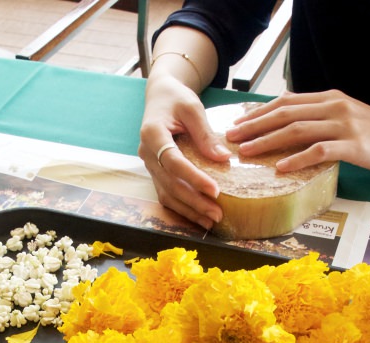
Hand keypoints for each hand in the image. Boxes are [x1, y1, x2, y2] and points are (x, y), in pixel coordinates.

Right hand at [138, 75, 229, 229]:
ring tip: (211, 220)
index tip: (215, 190)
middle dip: (194, 201)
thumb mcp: (193, 108)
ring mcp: (149, 165)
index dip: (194, 178)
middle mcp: (146, 153)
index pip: (173, 162)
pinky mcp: (155, 172)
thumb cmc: (176, 98)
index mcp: (152, 133)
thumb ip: (206, 134)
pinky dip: (182, 207)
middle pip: (170, 184)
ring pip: (166, 194)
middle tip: (217, 213)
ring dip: (188, 210)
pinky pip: (166, 194)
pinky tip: (199, 216)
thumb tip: (223, 158)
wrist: (159, 96)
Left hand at [226, 90, 369, 174]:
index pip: (286, 102)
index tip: (237, 123)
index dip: (259, 112)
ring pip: (297, 130)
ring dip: (268, 141)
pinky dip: (297, 158)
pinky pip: (319, 151)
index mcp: (329, 99)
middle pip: (286, 113)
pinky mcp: (353, 146)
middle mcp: (333, 107)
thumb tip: (289, 122)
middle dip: (255, 125)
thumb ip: (319, 116)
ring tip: (247, 151)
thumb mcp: (345, 116)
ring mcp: (344, 125)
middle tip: (231, 137)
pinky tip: (280, 167)